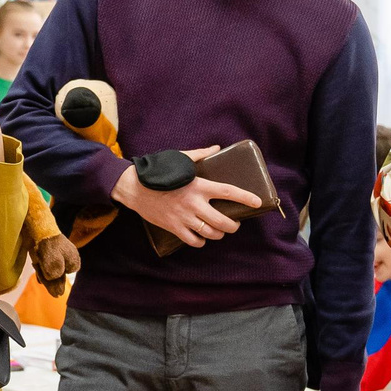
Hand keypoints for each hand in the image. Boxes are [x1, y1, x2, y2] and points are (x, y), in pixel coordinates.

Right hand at [112, 156, 257, 248]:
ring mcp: (184, 218)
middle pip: (224, 221)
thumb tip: (217, 148)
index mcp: (199, 186)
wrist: (134, 188)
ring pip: (211, 233)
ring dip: (219, 234)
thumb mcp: (180, 159)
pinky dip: (201, 241)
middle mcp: (194, 204)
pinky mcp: (174, 228)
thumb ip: (200, 155)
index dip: (245, 197)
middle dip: (233, 226)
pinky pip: (194, 241)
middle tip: (234, 224)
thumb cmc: (158, 173)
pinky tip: (202, 237)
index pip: (228, 192)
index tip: (257, 201)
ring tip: (220, 230)